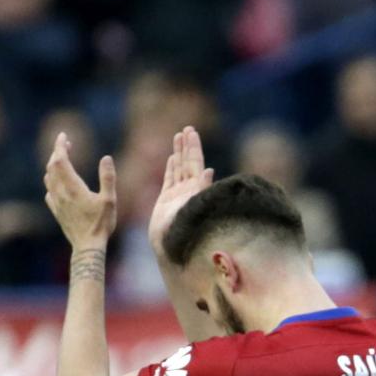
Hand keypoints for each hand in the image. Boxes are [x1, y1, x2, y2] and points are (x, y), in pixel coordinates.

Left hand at [43, 132, 116, 251]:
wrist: (87, 247)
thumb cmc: (101, 224)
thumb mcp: (110, 200)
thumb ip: (108, 178)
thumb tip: (106, 157)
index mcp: (73, 187)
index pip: (61, 159)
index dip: (60, 145)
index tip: (63, 135)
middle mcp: (61, 193)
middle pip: (52, 166)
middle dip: (58, 152)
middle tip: (67, 144)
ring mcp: (57, 202)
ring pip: (49, 178)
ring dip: (54, 165)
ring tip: (63, 159)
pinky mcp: (57, 211)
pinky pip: (49, 192)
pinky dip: (52, 181)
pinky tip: (58, 183)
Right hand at [148, 126, 213, 258]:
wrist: (170, 247)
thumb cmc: (185, 230)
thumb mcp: (196, 207)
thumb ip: (202, 189)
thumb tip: (209, 170)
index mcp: (196, 190)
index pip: (196, 163)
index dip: (194, 148)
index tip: (193, 133)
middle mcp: (188, 190)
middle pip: (188, 162)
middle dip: (188, 145)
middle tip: (188, 128)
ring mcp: (177, 194)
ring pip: (178, 168)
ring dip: (179, 152)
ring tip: (179, 136)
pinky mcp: (166, 200)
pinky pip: (169, 180)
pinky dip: (171, 168)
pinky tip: (173, 157)